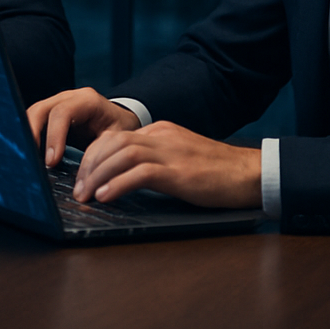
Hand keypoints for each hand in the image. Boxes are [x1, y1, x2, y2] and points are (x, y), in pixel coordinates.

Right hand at [25, 87, 141, 166]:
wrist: (119, 117)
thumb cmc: (120, 128)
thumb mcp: (116, 138)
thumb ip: (101, 150)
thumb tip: (86, 173)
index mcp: (87, 101)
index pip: (62, 113)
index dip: (54, 137)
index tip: (52, 161)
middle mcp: (68, 97)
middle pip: (40, 110)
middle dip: (32, 134)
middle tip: (32, 160)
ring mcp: (57, 103)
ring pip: (33, 114)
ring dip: (27, 136)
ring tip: (29, 159)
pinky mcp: (50, 113)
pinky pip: (34, 122)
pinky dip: (30, 137)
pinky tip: (32, 155)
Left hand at [74, 121, 261, 208]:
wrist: (252, 174)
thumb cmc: (218, 172)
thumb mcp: (180, 158)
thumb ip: (156, 160)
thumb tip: (125, 177)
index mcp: (160, 131)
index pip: (114, 137)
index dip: (93, 156)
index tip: (82, 176)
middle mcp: (162, 136)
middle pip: (112, 142)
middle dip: (89, 166)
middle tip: (77, 189)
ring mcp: (171, 152)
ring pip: (122, 154)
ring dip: (98, 176)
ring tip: (86, 196)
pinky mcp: (180, 172)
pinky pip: (141, 173)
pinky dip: (119, 184)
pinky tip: (106, 197)